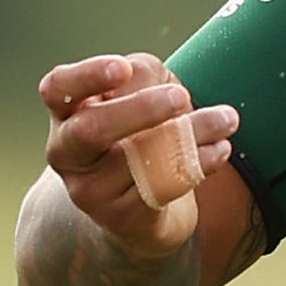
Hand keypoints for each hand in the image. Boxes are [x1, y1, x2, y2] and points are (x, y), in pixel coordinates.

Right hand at [39, 52, 239, 258]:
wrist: (141, 209)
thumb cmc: (140, 133)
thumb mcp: (140, 93)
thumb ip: (142, 76)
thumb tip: (149, 82)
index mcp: (66, 113)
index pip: (58, 89)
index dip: (86, 76)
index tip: (122, 68)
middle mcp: (68, 153)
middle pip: (91, 129)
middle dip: (141, 109)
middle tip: (182, 97)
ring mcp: (92, 190)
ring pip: (140, 157)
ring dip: (190, 132)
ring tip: (227, 119)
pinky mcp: (123, 218)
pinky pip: (163, 186)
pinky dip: (199, 163)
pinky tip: (221, 149)